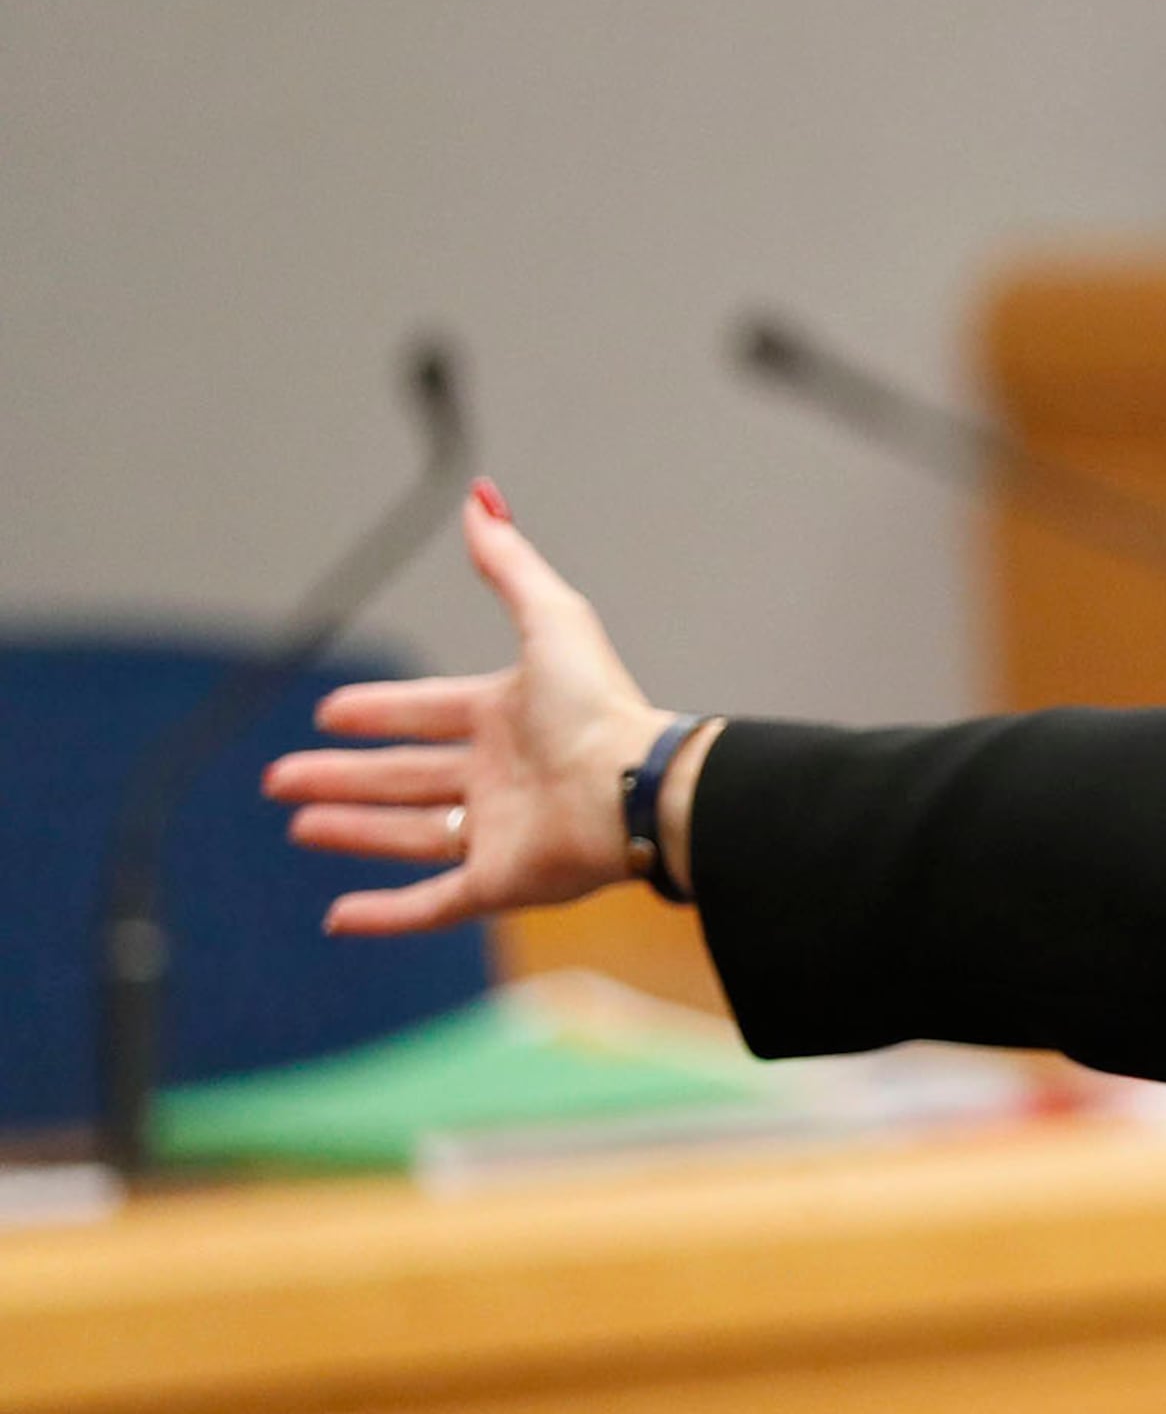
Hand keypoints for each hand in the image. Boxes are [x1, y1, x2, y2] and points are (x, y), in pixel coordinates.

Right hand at [263, 480, 677, 934]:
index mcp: (508, 718)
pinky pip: (431, 905)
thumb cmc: (600, 707)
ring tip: (298, 824)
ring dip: (353, 831)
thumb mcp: (551, 620)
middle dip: (342, 777)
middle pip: (404, 777)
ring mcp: (499, 834)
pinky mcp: (501, 885)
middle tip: (279, 778)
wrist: (637, 787)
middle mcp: (500, 777)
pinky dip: (384, 914)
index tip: (329, 715)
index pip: (426, 714)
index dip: (378, 714)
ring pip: (409, 835)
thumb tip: (482, 496)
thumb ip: (510, 564)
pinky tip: (337, 917)